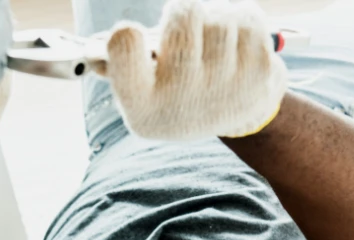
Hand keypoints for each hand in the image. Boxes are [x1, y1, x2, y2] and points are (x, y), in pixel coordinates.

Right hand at [103, 0, 286, 139]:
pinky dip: (241, 20)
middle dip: (183, 11)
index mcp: (142, 105)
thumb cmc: (178, 91)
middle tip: (182, 25)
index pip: (124, 47)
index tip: (130, 35)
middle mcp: (182, 98)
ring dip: (214, 17)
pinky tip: (235, 43)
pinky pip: (248, 19)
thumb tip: (95, 50)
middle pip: (182, 14)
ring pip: (218, 16)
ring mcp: (224, 86)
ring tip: (211, 41)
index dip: (126, 35)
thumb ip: (118, 66)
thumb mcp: (143, 91)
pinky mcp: (258, 72)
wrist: (235, 115)